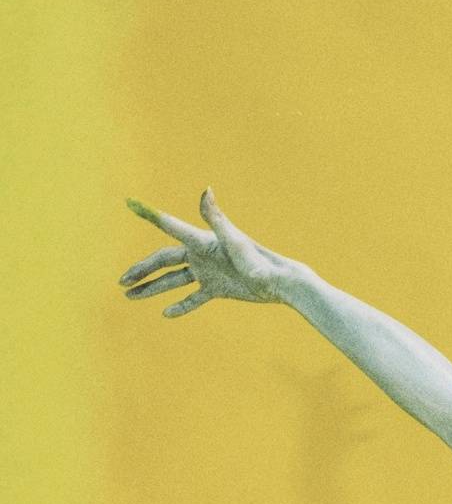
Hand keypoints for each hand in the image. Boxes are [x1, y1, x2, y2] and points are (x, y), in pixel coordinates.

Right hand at [118, 188, 297, 316]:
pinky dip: (181, 306)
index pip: (171, 227)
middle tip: (121, 280)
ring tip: (130, 296)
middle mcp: (201, 255)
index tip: (131, 204)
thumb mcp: (234, 240)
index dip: (151, 217)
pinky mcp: (217, 288)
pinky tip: (166, 313)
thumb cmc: (258, 259)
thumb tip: (205, 190)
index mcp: (202, 241)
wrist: (278, 281)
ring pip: (173, 281)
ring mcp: (207, 273)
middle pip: (163, 261)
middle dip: (141, 270)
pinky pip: (193, 298)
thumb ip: (216, 217)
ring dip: (152, 288)